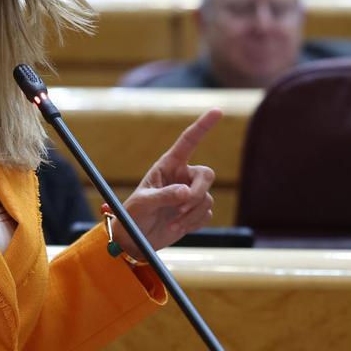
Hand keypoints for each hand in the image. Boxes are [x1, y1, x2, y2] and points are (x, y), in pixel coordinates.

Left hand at [111, 109, 221, 256]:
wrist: (136, 239)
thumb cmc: (133, 215)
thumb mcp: (143, 203)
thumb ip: (163, 195)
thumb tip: (186, 192)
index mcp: (167, 165)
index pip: (188, 141)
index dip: (203, 126)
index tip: (218, 111)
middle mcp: (182, 176)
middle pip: (207, 174)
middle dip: (198, 192)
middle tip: (181, 206)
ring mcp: (190, 194)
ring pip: (206, 198)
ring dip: (190, 213)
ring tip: (172, 221)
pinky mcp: (195, 212)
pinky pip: (206, 213)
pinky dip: (193, 222)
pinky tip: (176, 226)